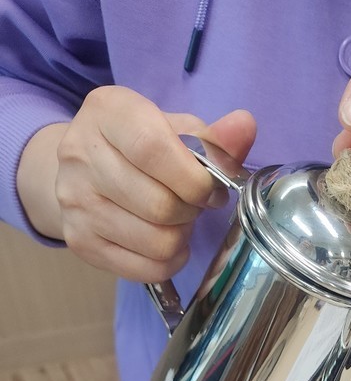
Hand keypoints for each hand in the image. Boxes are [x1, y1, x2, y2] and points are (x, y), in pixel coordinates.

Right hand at [17, 85, 255, 280]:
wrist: (82, 169)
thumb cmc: (138, 146)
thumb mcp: (174, 129)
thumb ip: (213, 137)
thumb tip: (245, 126)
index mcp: (107, 112)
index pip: (153, 150)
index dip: (195, 179)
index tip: (211, 190)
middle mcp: (80, 155)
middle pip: (160, 205)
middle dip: (191, 211)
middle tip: (192, 204)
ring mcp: (75, 202)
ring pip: (157, 242)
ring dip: (181, 236)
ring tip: (176, 220)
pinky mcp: (79, 241)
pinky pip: (146, 268)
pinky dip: (170, 261)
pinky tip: (166, 243)